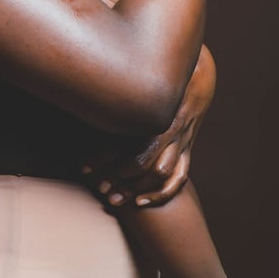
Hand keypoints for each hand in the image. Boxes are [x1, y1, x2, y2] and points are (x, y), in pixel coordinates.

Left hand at [81, 45, 215, 206]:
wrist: (198, 77)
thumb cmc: (159, 76)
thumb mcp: (137, 79)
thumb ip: (113, 86)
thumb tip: (80, 84)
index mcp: (152, 111)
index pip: (126, 141)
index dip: (103, 158)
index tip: (83, 167)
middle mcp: (167, 129)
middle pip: (143, 163)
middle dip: (119, 179)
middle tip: (98, 189)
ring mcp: (180, 141)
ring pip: (162, 173)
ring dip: (137, 189)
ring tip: (115, 201)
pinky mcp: (186, 149)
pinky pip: (178, 176)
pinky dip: (162, 192)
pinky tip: (141, 201)